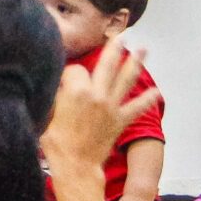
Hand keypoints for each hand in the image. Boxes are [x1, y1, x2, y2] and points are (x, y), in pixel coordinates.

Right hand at [40, 42, 157, 190]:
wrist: (75, 166)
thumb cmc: (55, 143)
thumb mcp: (45, 114)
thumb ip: (53, 96)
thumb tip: (55, 86)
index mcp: (76, 91)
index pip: (75, 69)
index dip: (69, 73)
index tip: (64, 79)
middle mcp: (97, 95)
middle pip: (107, 65)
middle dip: (114, 48)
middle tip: (121, 34)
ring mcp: (111, 107)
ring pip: (126, 80)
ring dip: (135, 63)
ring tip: (143, 50)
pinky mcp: (120, 121)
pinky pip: (136, 108)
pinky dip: (146, 100)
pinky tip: (156, 92)